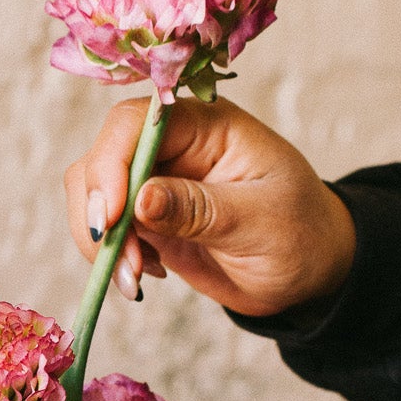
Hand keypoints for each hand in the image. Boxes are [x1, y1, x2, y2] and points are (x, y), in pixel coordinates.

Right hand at [63, 96, 356, 316]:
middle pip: (102, 156)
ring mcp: (155, 180)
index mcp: (208, 126)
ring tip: (134, 277)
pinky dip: (108, 254)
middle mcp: (173, 145)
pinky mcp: (145, 216)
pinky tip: (143, 275)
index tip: (112, 217)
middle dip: (100, 210)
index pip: (135, 123)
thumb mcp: (260, 221)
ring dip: (100, 238)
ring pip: (91, 193)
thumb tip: (141, 199)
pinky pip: (104, 227)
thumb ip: (200, 208)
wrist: (308, 270)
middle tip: (126, 262)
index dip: (111, 163)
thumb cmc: (301, 233)